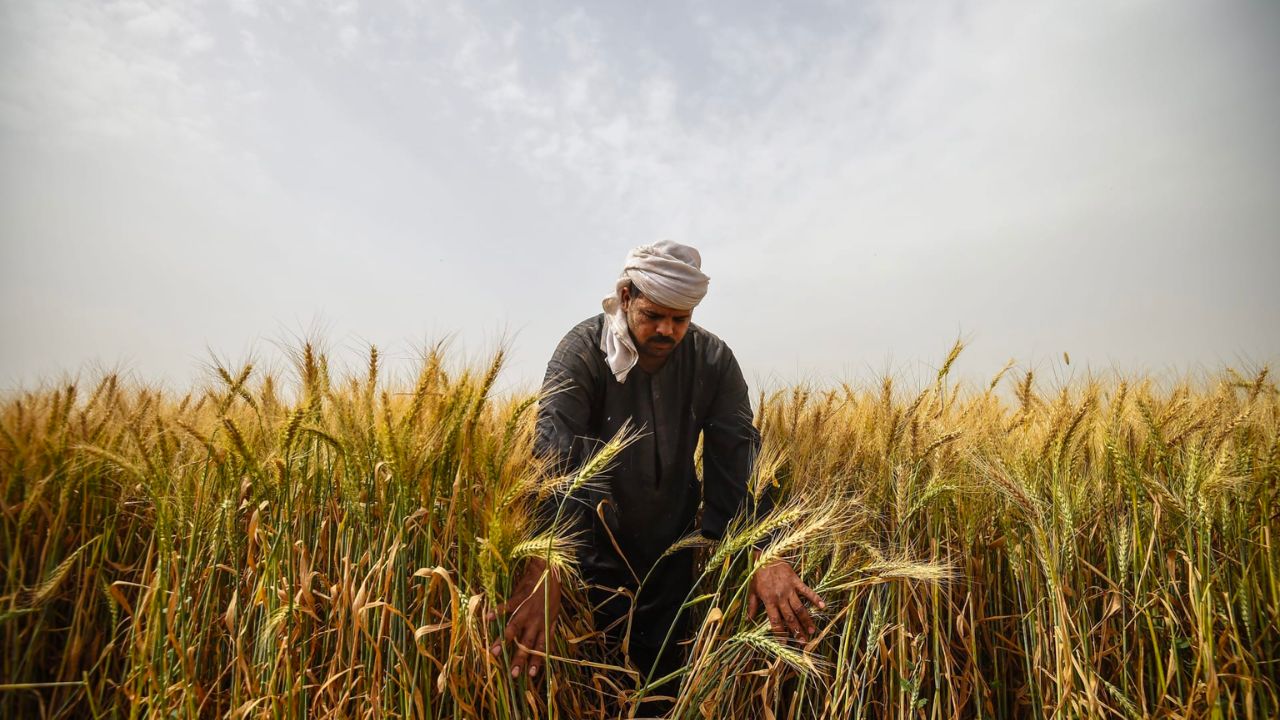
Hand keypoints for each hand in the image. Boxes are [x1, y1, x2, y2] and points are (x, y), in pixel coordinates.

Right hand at [486, 557, 560, 678]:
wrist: (548, 570)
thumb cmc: (551, 592)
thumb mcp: (554, 611)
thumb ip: (548, 626)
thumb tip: (547, 639)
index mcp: (546, 624)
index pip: (541, 647)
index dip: (537, 661)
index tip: (531, 675)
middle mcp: (537, 620)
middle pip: (527, 643)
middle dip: (519, 659)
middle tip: (512, 673)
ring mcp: (527, 609)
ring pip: (515, 628)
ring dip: (504, 641)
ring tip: (494, 652)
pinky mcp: (520, 597)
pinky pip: (508, 606)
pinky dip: (497, 612)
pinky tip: (488, 618)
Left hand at [747, 553, 824, 642]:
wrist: (765, 556)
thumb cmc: (757, 574)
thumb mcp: (752, 590)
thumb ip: (752, 606)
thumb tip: (749, 620)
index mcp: (768, 601)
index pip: (775, 621)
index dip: (780, 633)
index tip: (785, 643)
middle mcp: (780, 597)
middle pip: (789, 618)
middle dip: (796, 631)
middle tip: (803, 642)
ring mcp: (789, 589)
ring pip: (799, 608)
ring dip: (806, 620)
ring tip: (812, 631)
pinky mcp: (796, 581)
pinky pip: (807, 591)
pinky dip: (815, 598)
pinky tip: (823, 606)